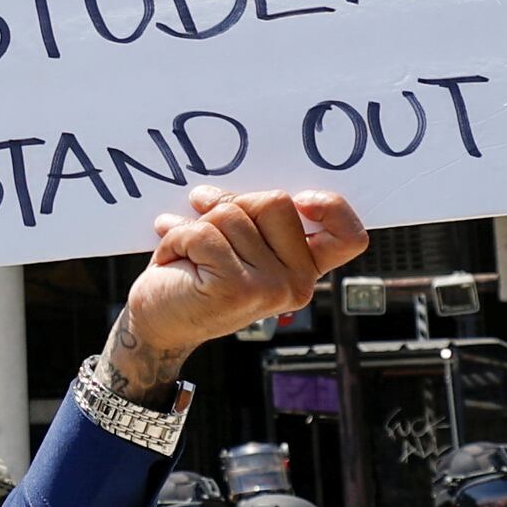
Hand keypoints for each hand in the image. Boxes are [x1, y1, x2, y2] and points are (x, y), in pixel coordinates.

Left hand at [108, 186, 367, 395]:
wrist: (158, 322)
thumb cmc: (194, 274)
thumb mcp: (233, 241)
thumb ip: (251, 218)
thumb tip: (227, 183)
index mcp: (303, 269)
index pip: (349, 237)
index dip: (333, 206)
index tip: (301, 200)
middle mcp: (296, 283)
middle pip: (276, 201)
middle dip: (231, 204)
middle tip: (206, 225)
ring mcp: (270, 288)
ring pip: (232, 214)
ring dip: (195, 225)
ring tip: (186, 251)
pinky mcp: (237, 288)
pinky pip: (203, 232)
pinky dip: (177, 237)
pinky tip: (172, 259)